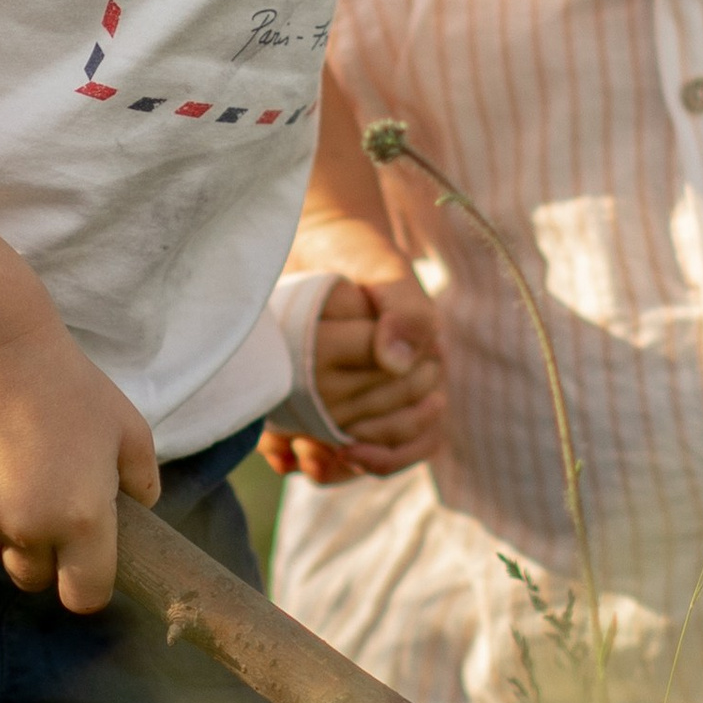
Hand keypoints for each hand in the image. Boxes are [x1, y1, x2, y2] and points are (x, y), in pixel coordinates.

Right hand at [0, 317, 159, 614]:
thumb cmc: (69, 389)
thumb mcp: (128, 429)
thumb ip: (143, 480)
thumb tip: (142, 507)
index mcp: (82, 521)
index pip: (84, 597)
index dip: (88, 587)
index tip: (86, 568)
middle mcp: (30, 530)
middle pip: (33, 580)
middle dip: (45, 560)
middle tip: (52, 515)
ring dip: (8, 534)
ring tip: (18, 482)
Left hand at [263, 270, 444, 482]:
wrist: (311, 238)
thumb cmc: (359, 253)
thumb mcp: (387, 272)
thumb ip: (405, 313)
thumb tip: (398, 363)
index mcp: (423, 371)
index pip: (422, 431)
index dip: (390, 451)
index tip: (349, 448)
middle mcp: (392, 392)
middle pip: (381, 450)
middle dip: (348, 459)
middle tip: (312, 453)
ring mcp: (351, 397)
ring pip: (348, 455)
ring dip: (323, 464)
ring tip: (295, 455)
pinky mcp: (313, 398)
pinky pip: (311, 441)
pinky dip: (294, 454)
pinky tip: (278, 453)